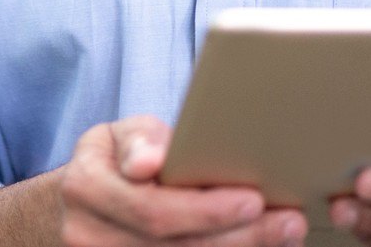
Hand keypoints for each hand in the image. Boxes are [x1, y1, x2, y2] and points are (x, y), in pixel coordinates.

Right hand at [58, 116, 306, 245]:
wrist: (81, 205)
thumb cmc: (113, 162)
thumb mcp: (119, 134)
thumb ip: (139, 141)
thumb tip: (150, 162)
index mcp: (85, 189)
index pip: (154, 210)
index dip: (207, 211)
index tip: (254, 201)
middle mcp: (88, 236)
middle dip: (240, 238)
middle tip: (289, 222)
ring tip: (284, 236)